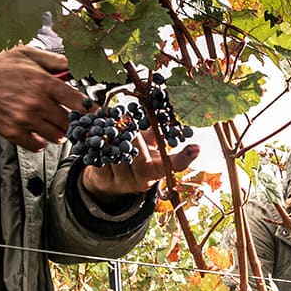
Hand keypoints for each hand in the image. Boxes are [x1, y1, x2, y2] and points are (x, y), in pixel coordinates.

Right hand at [0, 46, 87, 150]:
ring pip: (57, 136)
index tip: (97, 113)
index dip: (92, 109)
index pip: (79, 102)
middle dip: (74, 121)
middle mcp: (37, 103)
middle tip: (73, 118)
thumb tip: (74, 64)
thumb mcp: (26, 53)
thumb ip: (54, 60)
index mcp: (44, 83)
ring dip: (59, 132)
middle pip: (70, 122)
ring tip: (54, 122)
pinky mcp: (13, 132)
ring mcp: (25, 120)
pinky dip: (41, 142)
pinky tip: (38, 132)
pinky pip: (37, 146)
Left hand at [80, 131, 200, 204]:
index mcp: (156, 170)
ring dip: (111, 138)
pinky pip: (99, 160)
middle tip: (126, 122)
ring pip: (118, 157)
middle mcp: (142, 179)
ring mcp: (122, 182)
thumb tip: (166, 109)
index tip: (196, 148)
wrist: (109, 179)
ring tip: (107, 124)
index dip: (184, 158)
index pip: (173, 165)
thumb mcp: (148, 146)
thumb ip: (156, 132)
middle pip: (139, 157)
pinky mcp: (103, 181)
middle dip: (133, 137)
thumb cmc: (133, 156)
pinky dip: (96, 145)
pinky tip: (94, 135)